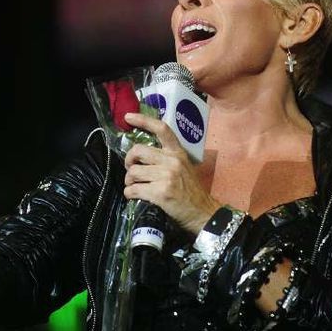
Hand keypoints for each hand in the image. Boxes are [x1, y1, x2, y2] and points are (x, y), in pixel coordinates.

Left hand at [122, 112, 221, 234]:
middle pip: (138, 151)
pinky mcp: (160, 192)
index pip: (162, 129)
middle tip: (130, 170)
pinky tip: (133, 196)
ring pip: (133, 172)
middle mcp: (172, 161)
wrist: (202, 213)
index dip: (143, 120)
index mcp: (178, 152)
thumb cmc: (191, 192)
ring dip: (129, 181)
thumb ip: (167, 158)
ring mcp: (166, 176)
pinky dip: (129, 193)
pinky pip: (134, 189)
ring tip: (134, 186)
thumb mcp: (184, 167)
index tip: (128, 117)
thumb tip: (142, 155)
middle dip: (128, 161)